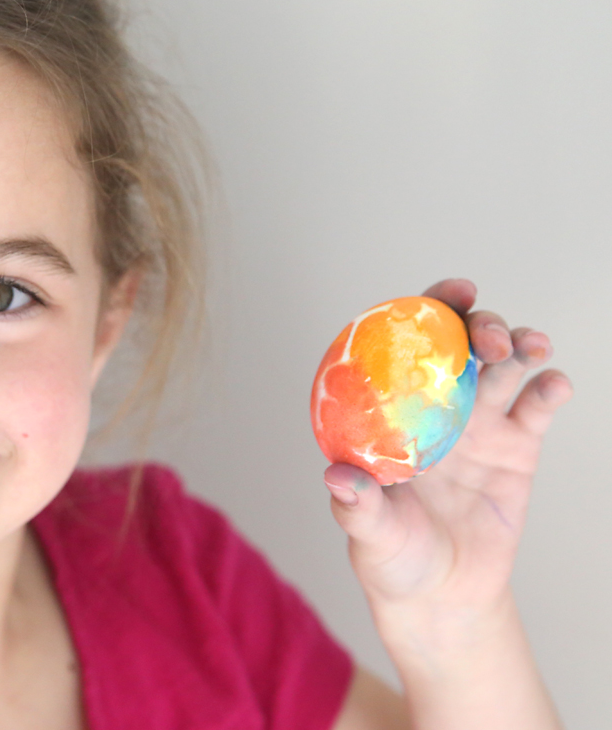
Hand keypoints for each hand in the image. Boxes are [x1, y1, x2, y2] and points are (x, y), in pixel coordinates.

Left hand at [323, 278, 572, 624]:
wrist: (443, 595)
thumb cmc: (392, 557)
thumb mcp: (369, 533)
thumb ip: (358, 506)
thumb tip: (337, 476)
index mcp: (394, 412)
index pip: (406, 346)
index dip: (427, 310)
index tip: (451, 294)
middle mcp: (436, 407)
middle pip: (461, 345)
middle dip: (479, 326)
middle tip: (489, 340)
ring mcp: (479, 425)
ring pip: (503, 366)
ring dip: (519, 344)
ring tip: (528, 349)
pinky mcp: (518, 448)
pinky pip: (536, 408)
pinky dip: (548, 388)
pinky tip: (552, 384)